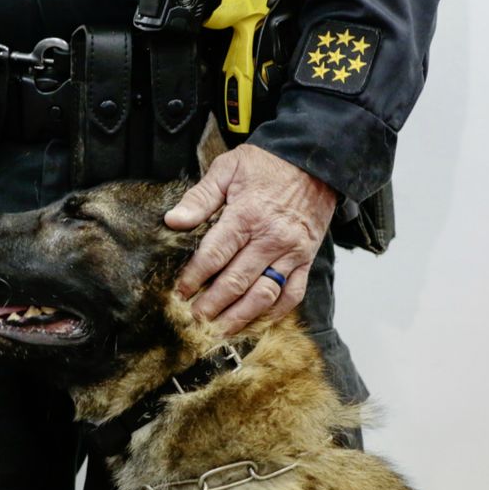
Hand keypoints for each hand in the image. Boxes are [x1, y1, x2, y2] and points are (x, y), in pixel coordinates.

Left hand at [164, 144, 335, 335]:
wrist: (315, 160)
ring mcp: (291, 252)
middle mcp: (270, 238)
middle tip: (194, 319)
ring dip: (240, 316)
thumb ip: (200, 198)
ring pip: (263, 295)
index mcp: (246, 215)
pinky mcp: (306, 260)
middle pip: (236, 282)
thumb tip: (173, 220)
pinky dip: (275, 313)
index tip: (179, 292)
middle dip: (212, 305)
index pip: (214, 255)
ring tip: (220, 330)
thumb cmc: (268, 164)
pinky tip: (256, 322)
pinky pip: (292, 294)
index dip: (194, 277)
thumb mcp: (228, 168)